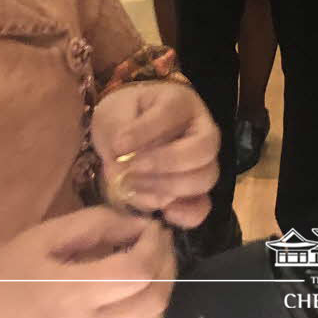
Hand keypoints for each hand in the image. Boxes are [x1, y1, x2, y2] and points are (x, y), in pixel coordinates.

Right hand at [0, 207, 173, 317]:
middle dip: (166, 265)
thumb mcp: (43, 237)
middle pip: (153, 300)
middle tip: (160, 242)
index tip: (152, 227)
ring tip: (153, 262)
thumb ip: (94, 224)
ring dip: (161, 289)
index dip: (153, 245)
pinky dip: (146, 312)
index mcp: (70, 292)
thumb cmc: (7, 276)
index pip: (136, 271)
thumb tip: (137, 224)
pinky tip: (135, 290)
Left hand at [94, 80, 220, 230]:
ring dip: (167, 188)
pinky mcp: (196, 191)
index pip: (172, 114)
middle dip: (164, 163)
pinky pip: (203, 207)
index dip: (146, 131)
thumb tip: (123, 158)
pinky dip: (186, 214)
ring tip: (134, 187)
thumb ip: (118, 129)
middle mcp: (202, 130)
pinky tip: (164, 212)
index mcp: (181, 103)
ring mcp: (203, 162)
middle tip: (131, 170)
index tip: (118, 145)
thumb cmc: (124, 115)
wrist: (128, 132)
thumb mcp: (114, 112)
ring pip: (204, 179)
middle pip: (202, 150)